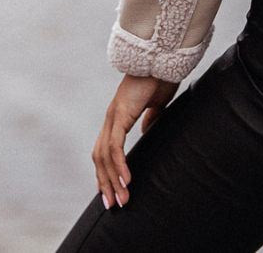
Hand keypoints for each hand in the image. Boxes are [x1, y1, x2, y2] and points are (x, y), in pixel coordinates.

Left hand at [92, 74, 179, 208]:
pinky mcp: (120, 114)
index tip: (110, 190)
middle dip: (105, 182)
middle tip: (113, 204)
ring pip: (105, 156)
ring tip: (122, 198)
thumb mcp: (157, 102)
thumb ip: (151, 116)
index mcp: (118, 115)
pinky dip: (119, 164)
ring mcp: (113, 115)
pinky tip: (126, 180)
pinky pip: (115, 146)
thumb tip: (147, 130)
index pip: (104, 149)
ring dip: (112, 179)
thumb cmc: (162, 75)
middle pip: (100, 158)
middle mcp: (111, 117)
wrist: (162, 57)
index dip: (105, 170)